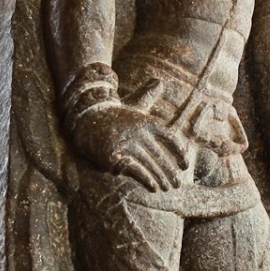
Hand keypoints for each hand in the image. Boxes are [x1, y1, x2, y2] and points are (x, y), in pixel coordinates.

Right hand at [71, 103, 191, 190]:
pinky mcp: (114, 156)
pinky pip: (135, 170)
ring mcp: (127, 144)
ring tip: (166, 188)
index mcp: (147, 121)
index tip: (185, 166)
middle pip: (160, 156)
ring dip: (160, 179)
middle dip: (170, 172)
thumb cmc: (114, 116)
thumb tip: (159, 81)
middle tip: (177, 185)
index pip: (170, 138)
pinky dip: (146, 179)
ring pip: (149, 165)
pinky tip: (153, 188)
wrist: (84, 119)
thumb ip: (148, 97)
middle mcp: (139, 132)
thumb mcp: (133, 105)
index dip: (179, 153)